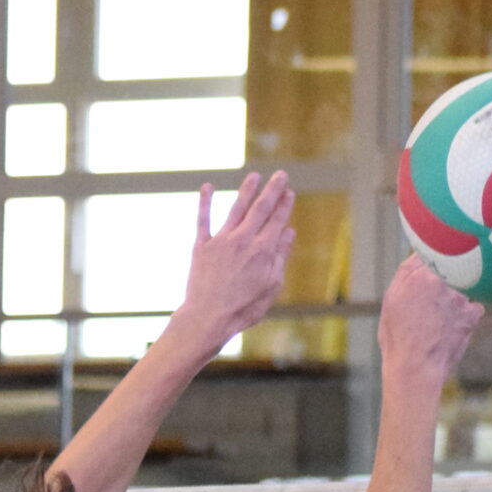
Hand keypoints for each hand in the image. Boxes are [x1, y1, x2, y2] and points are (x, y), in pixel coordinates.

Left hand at [168, 172, 295, 346]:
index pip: (277, 220)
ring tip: (254, 176)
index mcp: (263, 250)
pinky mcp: (201, 246)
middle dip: (272, 190)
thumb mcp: (271, 286)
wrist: (209, 317)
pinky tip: (207, 186)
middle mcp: (243, 240)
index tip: (289, 191)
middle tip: (280, 174)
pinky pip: (203, 219)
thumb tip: (289, 232)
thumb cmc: (243, 308)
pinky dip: (205, 202)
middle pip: (260, 208)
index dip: (284, 204)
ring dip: (246, 190)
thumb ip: (280, 256)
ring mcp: (221, 241)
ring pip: (236, 208)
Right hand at [377, 257, 482, 392]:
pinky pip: (474, 305)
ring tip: (441, 317)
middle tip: (434, 300)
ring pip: (463, 284)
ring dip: (456, 294)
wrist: (416, 369)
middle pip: (450, 266)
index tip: (430, 268)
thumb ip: (406, 272)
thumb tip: (419, 254)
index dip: (431, 260)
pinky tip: (453, 327)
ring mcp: (461, 296)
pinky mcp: (473, 314)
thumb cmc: (398, 337)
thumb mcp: (391, 300)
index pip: (431, 252)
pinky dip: (466, 314)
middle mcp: (443, 280)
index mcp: (420, 273)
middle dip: (446, 276)